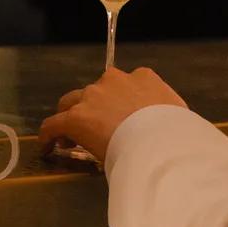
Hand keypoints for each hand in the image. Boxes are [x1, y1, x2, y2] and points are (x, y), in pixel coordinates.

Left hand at [41, 66, 186, 168]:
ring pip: (72, 103)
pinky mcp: (75, 119)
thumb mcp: (179, 116)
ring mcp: (93, 97)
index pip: (126, 84)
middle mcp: (115, 81)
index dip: (119, 102)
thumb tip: (172, 130)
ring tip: (71, 138)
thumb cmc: (177, 132)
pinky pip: (54, 125)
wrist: (161, 141)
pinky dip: (49, 135)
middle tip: (96, 128)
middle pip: (96, 91)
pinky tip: (48, 147)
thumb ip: (168, 115)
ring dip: (72, 117)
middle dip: (93, 107)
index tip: (119, 118)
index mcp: (143, 78)